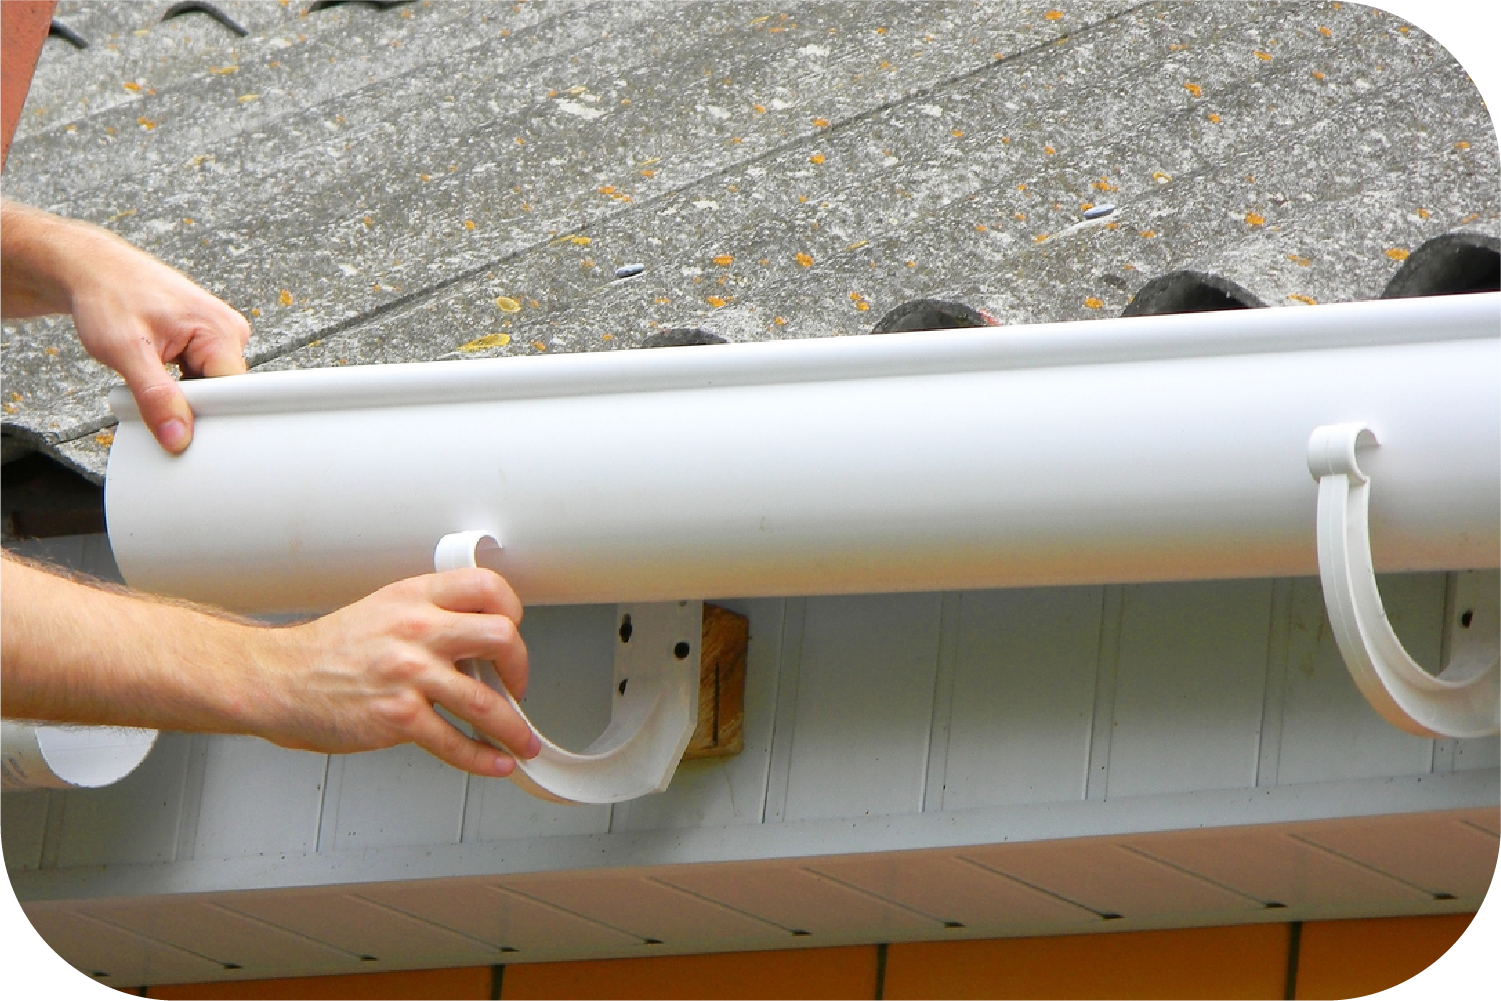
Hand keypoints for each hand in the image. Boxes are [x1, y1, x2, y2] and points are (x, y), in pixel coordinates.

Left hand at [65, 230, 249, 453]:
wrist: (92, 270)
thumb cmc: (108, 296)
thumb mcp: (125, 351)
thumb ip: (155, 398)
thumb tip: (178, 437)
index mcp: (222, 330)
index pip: (234, 394)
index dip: (203, 413)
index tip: (172, 414)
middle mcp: (229, 331)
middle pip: (224, 394)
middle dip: (188, 402)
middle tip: (150, 385)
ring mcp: (219, 336)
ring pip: (210, 388)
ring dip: (179, 391)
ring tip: (150, 367)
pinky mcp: (206, 341)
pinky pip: (200, 377)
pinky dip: (176, 382)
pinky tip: (156, 366)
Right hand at [247, 568, 537, 776]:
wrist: (281, 680)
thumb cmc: (331, 651)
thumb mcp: (385, 611)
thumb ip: (433, 618)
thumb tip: (480, 645)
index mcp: (415, 597)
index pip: (486, 586)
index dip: (512, 610)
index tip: (515, 632)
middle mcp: (416, 630)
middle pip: (501, 636)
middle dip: (521, 668)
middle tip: (518, 686)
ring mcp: (408, 673)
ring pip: (486, 701)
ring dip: (513, 728)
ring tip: (521, 741)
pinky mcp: (398, 716)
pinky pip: (454, 742)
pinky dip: (482, 759)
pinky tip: (493, 762)